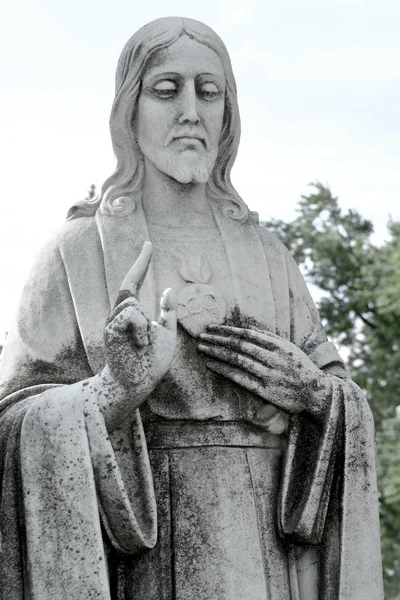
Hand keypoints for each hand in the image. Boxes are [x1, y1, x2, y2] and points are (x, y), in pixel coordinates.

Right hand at [97, 242, 176, 429]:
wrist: (136, 384)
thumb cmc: (151, 363)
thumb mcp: (167, 333)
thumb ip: (168, 312)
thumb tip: (169, 289)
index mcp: (132, 314)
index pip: (134, 281)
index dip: (141, 263)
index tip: (148, 245)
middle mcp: (118, 315)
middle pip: (128, 288)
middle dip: (139, 291)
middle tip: (145, 339)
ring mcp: (112, 322)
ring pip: (131, 304)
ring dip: (144, 325)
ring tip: (142, 345)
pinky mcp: (110, 331)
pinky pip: (130, 315)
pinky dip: (140, 329)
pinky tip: (139, 344)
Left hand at [198, 325, 329, 420]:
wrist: (316, 392)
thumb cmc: (299, 368)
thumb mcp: (289, 348)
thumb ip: (269, 338)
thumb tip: (248, 328)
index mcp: (279, 345)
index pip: (247, 334)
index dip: (228, 330)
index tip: (213, 327)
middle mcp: (273, 358)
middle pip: (239, 345)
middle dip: (218, 339)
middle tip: (201, 335)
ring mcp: (269, 374)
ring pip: (238, 360)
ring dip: (217, 352)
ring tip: (202, 347)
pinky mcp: (266, 390)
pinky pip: (240, 378)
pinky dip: (225, 370)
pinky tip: (212, 364)